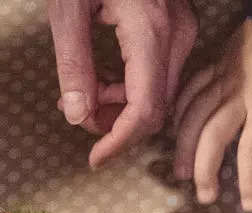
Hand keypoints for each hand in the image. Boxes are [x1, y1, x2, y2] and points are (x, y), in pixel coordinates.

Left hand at [49, 0, 198, 166]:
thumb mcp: (68, 9)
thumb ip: (72, 64)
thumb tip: (76, 116)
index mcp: (150, 30)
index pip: (145, 109)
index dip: (119, 142)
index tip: (95, 158)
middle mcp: (176, 35)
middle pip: (157, 108)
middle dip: (119, 126)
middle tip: (81, 117)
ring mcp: (183, 31)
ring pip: (162, 95)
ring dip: (125, 108)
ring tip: (88, 95)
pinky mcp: (180, 28)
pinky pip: (163, 75)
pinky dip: (134, 88)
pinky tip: (106, 78)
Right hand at [172, 19, 251, 211]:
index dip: (249, 181)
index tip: (249, 205)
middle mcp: (237, 98)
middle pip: (212, 138)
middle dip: (205, 170)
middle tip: (205, 196)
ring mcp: (221, 82)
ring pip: (193, 117)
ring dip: (184, 147)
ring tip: (181, 172)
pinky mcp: (212, 68)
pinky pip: (189, 92)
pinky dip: (178, 113)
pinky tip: (174, 131)